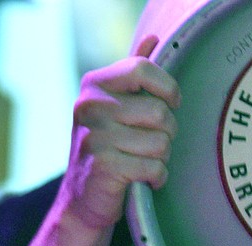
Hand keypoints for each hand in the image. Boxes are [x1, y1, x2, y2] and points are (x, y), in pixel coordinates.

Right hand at [59, 34, 180, 230]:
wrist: (80, 201)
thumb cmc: (105, 150)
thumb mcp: (114, 107)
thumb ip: (131, 73)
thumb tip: (152, 39)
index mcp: (93, 86)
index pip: (142, 69)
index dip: (167, 88)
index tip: (170, 103)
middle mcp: (89, 107)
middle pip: (160, 111)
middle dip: (167, 132)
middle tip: (151, 144)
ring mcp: (95, 137)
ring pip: (161, 142)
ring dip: (162, 158)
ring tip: (144, 162)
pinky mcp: (103, 166)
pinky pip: (153, 167)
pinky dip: (156, 177)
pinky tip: (144, 180)